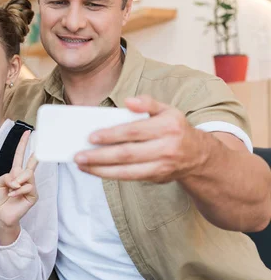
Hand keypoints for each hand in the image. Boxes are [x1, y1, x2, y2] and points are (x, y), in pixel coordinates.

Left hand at [0, 130, 38, 243]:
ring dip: (17, 181)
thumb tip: (17, 178)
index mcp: (14, 173)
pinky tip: (14, 195)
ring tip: (12, 189)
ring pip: (28, 174)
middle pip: (31, 162)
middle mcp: (24, 178)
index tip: (27, 133)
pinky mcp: (33, 194)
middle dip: (34, 152)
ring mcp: (30, 186)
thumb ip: (6, 176)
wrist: (1, 215)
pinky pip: (28, 186)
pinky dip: (18, 190)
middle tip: (36, 144)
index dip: (23, 144)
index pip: (20, 156)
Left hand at [74, 95, 204, 182]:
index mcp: (167, 127)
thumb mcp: (167, 110)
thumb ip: (147, 103)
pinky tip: (95, 171)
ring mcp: (161, 166)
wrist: (199, 156)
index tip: (91, 137)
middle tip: (79, 156)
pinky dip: (110, 175)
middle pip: (127, 154)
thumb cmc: (175, 129)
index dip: (111, 135)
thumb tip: (128, 101)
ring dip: (101, 169)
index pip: (134, 131)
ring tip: (81, 165)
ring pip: (127, 171)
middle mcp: (166, 148)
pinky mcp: (156, 177)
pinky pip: (130, 178)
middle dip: (100, 156)